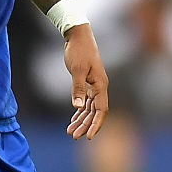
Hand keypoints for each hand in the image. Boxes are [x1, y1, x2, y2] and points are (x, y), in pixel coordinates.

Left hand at [63, 24, 108, 139]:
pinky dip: (80, 110)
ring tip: (70, 131)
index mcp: (100, 85)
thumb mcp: (77, 70)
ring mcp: (94, 85)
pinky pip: (85, 101)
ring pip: (89, 108)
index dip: (95, 124)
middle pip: (94, 112)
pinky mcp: (87, 82)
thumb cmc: (79, 51)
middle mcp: (99, 87)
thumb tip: (78, 107)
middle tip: (73, 136)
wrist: (78, 35)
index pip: (101, 110)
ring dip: (81, 120)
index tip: (88, 136)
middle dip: (85, 125)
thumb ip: (78, 88)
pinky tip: (74, 118)